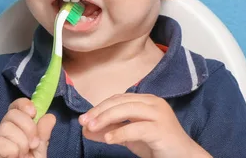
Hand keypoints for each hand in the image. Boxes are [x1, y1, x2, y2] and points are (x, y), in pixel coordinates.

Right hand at [0, 98, 55, 157]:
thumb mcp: (39, 151)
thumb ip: (43, 135)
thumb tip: (49, 116)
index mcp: (13, 130)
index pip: (14, 107)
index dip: (24, 105)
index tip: (34, 113)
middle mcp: (1, 134)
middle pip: (11, 114)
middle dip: (28, 127)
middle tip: (32, 144)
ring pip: (6, 127)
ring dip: (21, 142)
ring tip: (23, 154)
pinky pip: (1, 142)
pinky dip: (13, 150)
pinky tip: (14, 157)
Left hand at [79, 93, 210, 157]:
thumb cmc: (158, 146)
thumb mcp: (130, 137)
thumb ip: (111, 131)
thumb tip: (87, 129)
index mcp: (147, 100)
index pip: (118, 98)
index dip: (99, 107)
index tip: (84, 118)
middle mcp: (153, 103)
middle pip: (120, 102)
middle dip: (99, 111)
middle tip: (84, 122)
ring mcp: (159, 114)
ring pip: (127, 110)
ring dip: (106, 118)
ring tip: (92, 128)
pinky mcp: (162, 129)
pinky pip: (137, 128)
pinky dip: (120, 132)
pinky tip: (109, 138)